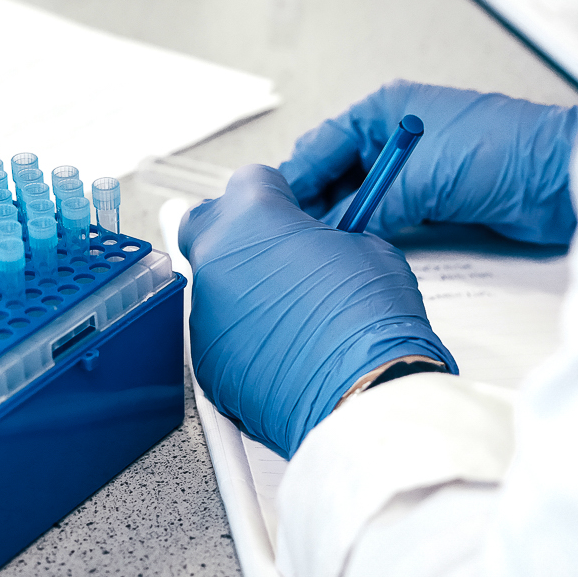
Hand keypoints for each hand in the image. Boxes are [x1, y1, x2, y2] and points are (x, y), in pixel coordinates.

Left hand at [180, 165, 454, 458]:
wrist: (366, 395)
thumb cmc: (370, 323)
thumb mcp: (366, 247)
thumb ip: (326, 234)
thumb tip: (318, 244)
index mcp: (254, 218)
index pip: (249, 180)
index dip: (277, 194)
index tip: (291, 210)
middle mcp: (217, 261)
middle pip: (210, 225)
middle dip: (239, 231)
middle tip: (278, 250)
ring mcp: (206, 315)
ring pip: (213, 284)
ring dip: (243, 287)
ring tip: (292, 310)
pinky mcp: (208, 363)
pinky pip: (219, 334)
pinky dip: (244, 336)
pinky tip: (285, 347)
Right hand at [277, 80, 577, 246]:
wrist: (564, 178)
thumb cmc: (506, 150)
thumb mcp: (425, 177)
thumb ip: (376, 205)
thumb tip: (341, 231)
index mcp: (390, 110)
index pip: (325, 142)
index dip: (298, 175)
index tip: (274, 205)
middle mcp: (400, 137)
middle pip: (340, 172)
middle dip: (317, 202)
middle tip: (292, 235)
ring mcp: (420, 169)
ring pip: (365, 199)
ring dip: (347, 222)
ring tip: (320, 248)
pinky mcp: (439, 200)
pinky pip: (393, 218)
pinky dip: (375, 233)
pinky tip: (358, 251)